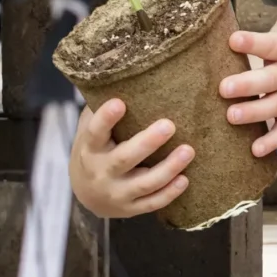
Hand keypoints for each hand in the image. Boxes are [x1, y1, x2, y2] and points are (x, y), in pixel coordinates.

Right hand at [68, 100, 193, 217]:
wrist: (87, 192)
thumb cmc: (98, 148)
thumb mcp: (93, 129)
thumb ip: (105, 106)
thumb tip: (128, 67)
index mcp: (90, 148)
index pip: (95, 132)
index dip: (105, 118)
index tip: (120, 102)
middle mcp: (101, 172)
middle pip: (123, 159)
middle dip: (146, 143)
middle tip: (169, 124)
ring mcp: (116, 193)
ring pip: (143, 183)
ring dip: (168, 168)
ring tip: (189, 150)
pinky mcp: (130, 208)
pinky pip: (151, 203)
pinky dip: (169, 193)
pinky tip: (186, 179)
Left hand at [222, 14, 276, 155]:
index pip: (271, 44)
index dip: (252, 42)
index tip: (233, 41)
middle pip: (268, 79)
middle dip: (246, 83)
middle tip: (224, 88)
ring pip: (270, 106)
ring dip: (251, 112)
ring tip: (231, 116)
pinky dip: (272, 142)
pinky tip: (256, 149)